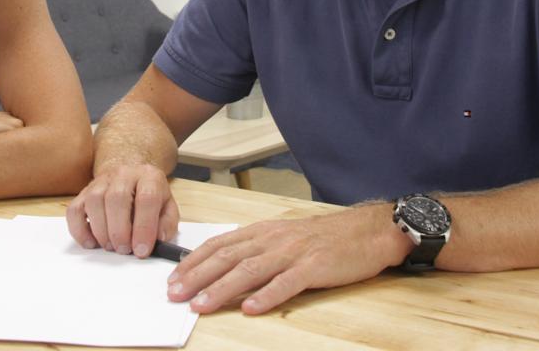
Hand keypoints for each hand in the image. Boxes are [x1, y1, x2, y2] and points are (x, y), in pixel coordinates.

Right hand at [66, 163, 178, 256]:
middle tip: (124, 250)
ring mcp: (102, 181)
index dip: (144, 227)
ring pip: (94, 201)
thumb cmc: (149, 197)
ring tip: (111, 246)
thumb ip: (166, 224)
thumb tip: (159, 241)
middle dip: (120, 230)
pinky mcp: (85, 191)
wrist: (130, 175)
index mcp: (149, 177)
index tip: (142, 250)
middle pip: (116, 198)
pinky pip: (75, 210)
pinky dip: (79, 230)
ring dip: (101, 230)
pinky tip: (91, 242)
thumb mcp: (167, 207)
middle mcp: (124, 174)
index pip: (146, 199)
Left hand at [167, 204, 408, 314]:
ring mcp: (293, 253)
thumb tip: (222, 267)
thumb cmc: (323, 237)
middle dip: (197, 277)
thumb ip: (255, 249)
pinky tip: (251, 308)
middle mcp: (273, 239)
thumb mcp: (283, 236)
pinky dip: (267, 296)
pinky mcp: (314, 267)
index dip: (194, 262)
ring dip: (222, 289)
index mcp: (263, 231)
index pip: (220, 245)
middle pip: (227, 257)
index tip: (173, 278)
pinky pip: (287, 283)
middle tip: (174, 295)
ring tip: (201, 305)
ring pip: (250, 270)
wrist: (366, 230)